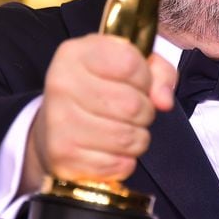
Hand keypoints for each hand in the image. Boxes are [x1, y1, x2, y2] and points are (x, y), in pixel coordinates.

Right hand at [22, 34, 176, 191]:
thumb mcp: (129, 66)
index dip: (146, 78)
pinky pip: (118, 164)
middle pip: (132, 105)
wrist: (55, 125)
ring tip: (124, 130)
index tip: (139, 84)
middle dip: (145, 112)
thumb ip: (158, 73)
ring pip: (127, 138)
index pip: (129, 63)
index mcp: (76, 53)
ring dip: (138, 138)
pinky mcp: (62, 155)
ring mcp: (59, 121)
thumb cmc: (100, 89)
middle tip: (134, 112)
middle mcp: (62, 84)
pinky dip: (124, 161)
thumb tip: (164, 101)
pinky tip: (111, 150)